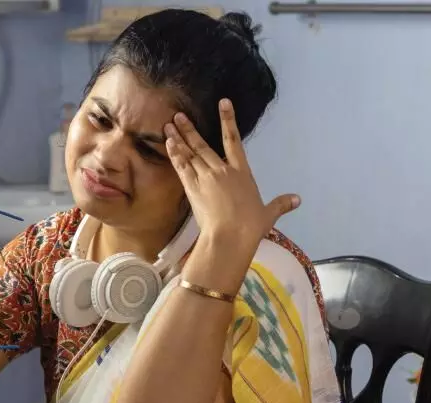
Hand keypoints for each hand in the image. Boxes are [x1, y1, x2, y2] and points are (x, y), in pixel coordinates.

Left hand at [164, 99, 299, 249]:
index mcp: (242, 172)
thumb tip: (297, 199)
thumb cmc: (250, 227)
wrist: (230, 236)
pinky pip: (182, 166)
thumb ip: (281, 204)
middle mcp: (222, 170)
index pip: (234, 140)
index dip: (228, 120)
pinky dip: (174, 154)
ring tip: (168, 125)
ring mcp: (206, 177)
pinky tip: (167, 143)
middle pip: (204, 145)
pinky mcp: (193, 188)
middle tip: (178, 115)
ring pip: (190, 153)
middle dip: (190, 129)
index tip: (223, 103)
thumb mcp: (268, 214)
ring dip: (178, 138)